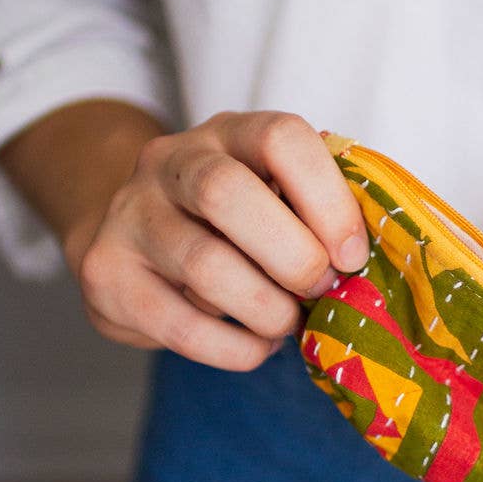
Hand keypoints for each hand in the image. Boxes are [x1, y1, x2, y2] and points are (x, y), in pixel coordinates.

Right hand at [65, 110, 370, 371]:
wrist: (125, 235)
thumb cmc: (229, 222)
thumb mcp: (270, 194)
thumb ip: (317, 211)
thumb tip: (375, 262)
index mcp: (229, 133)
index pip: (280, 138)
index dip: (326, 199)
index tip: (351, 254)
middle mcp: (170, 161)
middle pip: (226, 194)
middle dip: (291, 255)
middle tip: (318, 289)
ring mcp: (131, 215)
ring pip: (203, 265)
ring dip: (265, 309)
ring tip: (287, 324)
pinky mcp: (107, 275)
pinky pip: (178, 324)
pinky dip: (232, 348)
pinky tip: (255, 347)